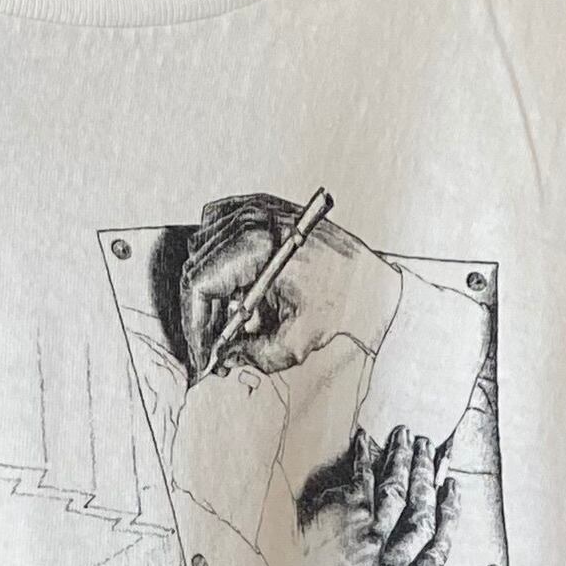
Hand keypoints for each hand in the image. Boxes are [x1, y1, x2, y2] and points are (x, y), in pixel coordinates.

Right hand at [182, 209, 393, 378]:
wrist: (370, 278)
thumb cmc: (343, 299)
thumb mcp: (296, 342)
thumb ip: (253, 355)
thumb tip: (225, 358)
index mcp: (257, 246)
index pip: (199, 285)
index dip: (195, 325)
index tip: (202, 352)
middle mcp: (251, 219)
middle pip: (197, 268)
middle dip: (201, 312)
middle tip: (213, 346)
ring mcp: (254, 207)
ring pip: (203, 249)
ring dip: (209, 287)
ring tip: (229, 320)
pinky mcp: (260, 207)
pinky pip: (218, 228)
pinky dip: (218, 258)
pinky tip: (235, 286)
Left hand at [289, 426, 452, 565]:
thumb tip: (424, 528)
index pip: (436, 552)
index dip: (450, 517)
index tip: (451, 491)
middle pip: (421, 515)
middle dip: (427, 478)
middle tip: (428, 451)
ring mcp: (368, 539)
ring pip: (398, 492)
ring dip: (405, 460)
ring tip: (407, 439)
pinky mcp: (348, 517)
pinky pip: (364, 478)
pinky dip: (366, 455)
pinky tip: (366, 440)